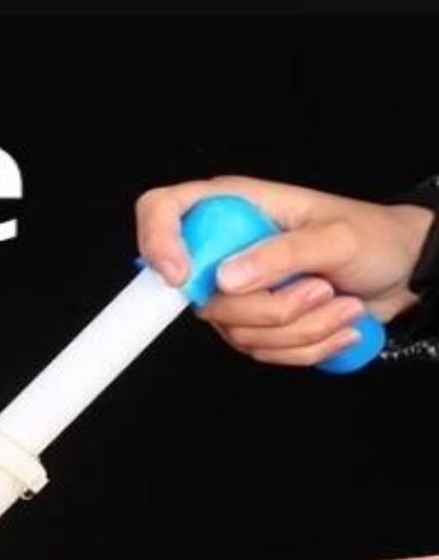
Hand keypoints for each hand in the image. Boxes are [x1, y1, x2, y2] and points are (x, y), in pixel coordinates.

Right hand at [136, 176, 431, 366]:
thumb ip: (282, 254)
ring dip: (299, 329)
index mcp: (236, 208)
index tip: (182, 278)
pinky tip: (335, 324)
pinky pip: (259, 352)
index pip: (162, 210)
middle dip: (270, 308)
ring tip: (339, 304)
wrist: (402, 274)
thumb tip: (227, 277)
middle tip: (320, 289)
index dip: (158, 241)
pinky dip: (304, 347)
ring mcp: (235, 292)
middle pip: (204, 297)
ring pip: (236, 332)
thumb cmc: (375, 238)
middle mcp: (225, 250)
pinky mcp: (252, 324)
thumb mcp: (338, 238)